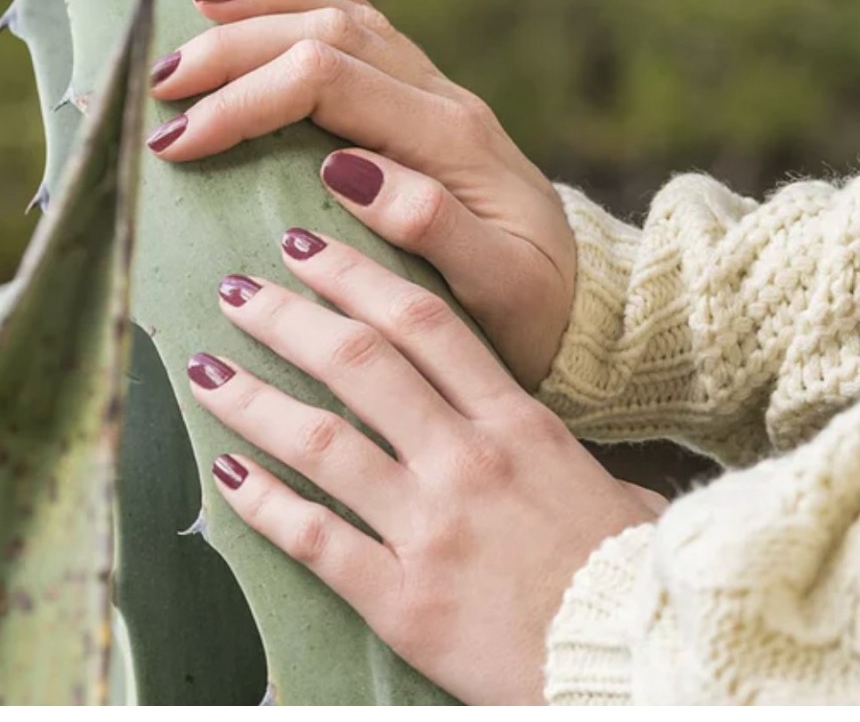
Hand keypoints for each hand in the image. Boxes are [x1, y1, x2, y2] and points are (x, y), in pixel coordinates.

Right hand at [151, 0, 575, 388]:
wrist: (578, 298)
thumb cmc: (534, 306)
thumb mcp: (501, 289)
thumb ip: (434, 229)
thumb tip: (346, 169)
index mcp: (452, 141)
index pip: (327, 83)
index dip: (246, 100)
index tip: (180, 142)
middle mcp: (445, 105)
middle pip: (328, 37)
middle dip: (235, 50)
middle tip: (164, 82)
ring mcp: (441, 100)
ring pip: (347, 22)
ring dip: (268, 8)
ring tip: (201, 7)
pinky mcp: (435, 111)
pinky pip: (380, 35)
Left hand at [188, 229, 656, 704]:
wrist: (632, 660)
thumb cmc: (623, 569)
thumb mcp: (608, 482)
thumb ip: (552, 445)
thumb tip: (530, 428)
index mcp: (516, 424)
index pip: (423, 324)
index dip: (355, 276)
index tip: (307, 248)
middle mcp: (466, 461)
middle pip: (361, 363)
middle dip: (289, 316)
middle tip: (239, 288)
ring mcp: (431, 529)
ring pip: (322, 442)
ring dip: (254, 398)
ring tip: (206, 368)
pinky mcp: (403, 601)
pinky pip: (316, 539)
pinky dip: (263, 503)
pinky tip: (227, 473)